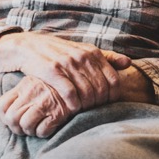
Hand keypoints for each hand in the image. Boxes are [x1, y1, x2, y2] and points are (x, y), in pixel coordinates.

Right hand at [0, 31, 132, 112]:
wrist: (29, 47)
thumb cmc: (60, 53)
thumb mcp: (84, 51)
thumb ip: (107, 58)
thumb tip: (128, 63)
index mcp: (93, 53)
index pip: (113, 80)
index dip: (113, 97)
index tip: (108, 105)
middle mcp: (82, 57)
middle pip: (101, 89)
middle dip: (100, 104)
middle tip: (95, 112)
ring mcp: (67, 63)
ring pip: (87, 92)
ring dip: (87, 106)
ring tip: (84, 112)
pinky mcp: (52, 71)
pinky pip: (69, 93)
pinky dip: (74, 104)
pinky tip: (72, 110)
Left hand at [0, 75, 74, 137]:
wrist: (80, 82)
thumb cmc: (56, 85)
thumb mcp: (36, 81)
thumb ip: (22, 92)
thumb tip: (8, 110)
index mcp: (24, 85)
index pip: (2, 105)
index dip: (4, 117)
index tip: (11, 120)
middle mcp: (32, 94)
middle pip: (12, 118)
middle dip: (16, 128)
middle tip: (24, 128)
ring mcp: (45, 103)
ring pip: (25, 125)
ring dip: (30, 131)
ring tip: (36, 128)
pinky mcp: (58, 113)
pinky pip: (42, 131)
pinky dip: (43, 133)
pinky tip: (48, 128)